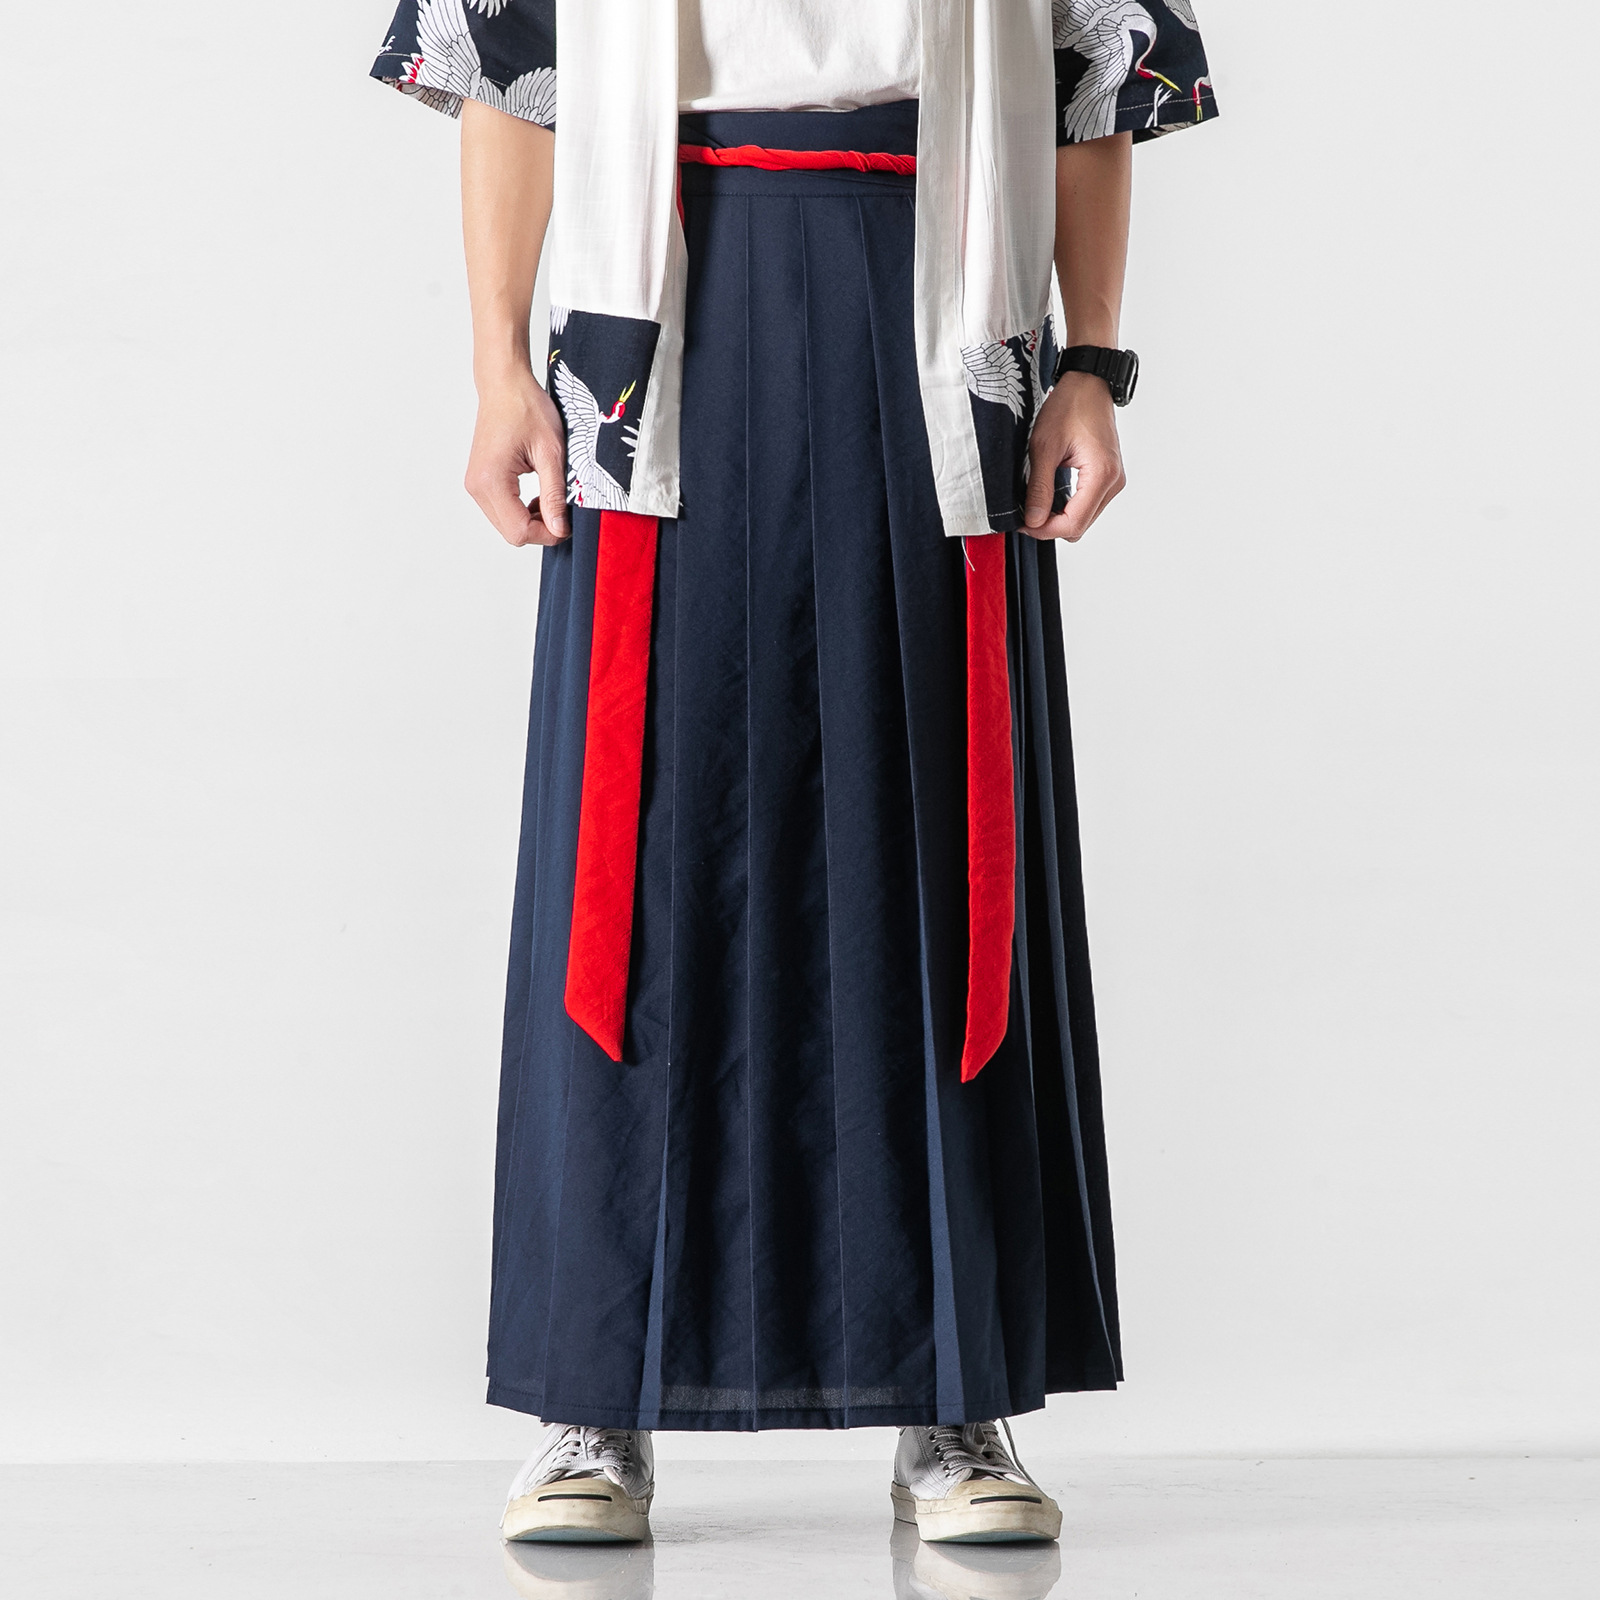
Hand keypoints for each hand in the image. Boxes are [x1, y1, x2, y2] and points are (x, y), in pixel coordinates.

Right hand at [464, 368, 569, 545]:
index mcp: (492, 481)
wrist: (504, 385)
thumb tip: (559, 529)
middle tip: (562, 510)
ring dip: (531, 520)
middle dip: (540, 529)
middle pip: (511, 533)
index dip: (548, 534)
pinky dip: (522, 511)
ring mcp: (475, 485)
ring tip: (550, 498)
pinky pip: (502, 511)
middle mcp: (477, 487)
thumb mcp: (551, 453)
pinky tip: (537, 494)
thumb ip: (554, 495)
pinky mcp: (479, 481)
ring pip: (507, 525)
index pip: (519, 531)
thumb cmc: (526, 408)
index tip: (568, 524)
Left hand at [1022, 372, 1125, 541]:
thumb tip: (1033, 521)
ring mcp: (1114, 480)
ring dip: (1059, 518)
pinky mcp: (1109, 477)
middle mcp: (1114, 482)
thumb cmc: (1069, 405)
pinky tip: (1050, 496)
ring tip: (1036, 503)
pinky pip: (1088, 505)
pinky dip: (1068, 507)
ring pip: (1084, 519)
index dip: (1044, 530)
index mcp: (1101, 474)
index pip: (1073, 523)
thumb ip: (1039, 488)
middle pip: (1080, 526)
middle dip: (1051, 526)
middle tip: (1025, 514)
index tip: (1023, 524)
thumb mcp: (1044, 447)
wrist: (1088, 383)